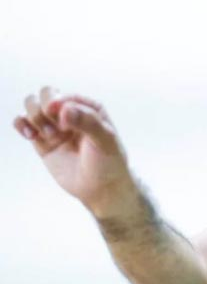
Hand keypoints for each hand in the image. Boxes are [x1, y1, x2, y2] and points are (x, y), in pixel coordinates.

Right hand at [13, 86, 136, 216]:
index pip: (66, 96)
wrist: (102, 189)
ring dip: (34, 117)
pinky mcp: (43, 142)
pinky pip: (24, 123)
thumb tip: (64, 109)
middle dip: (44, 107)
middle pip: (46, 95)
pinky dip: (20, 123)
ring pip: (32, 106)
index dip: (59, 106)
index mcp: (90, 109)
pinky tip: (30, 135)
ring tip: (48, 135)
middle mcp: (72, 114)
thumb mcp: (105, 140)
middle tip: (54, 128)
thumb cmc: (109, 162)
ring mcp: (56, 127)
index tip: (64, 124)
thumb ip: (88, 122)